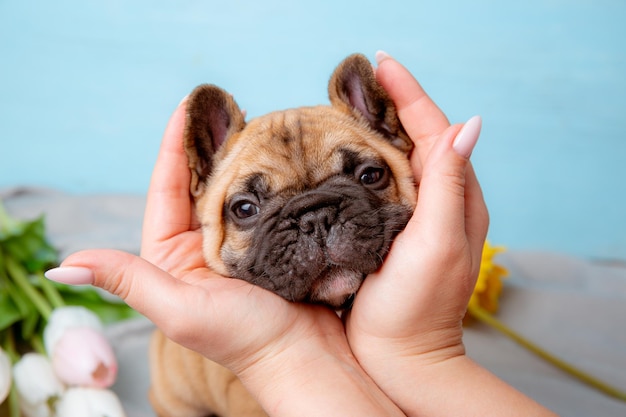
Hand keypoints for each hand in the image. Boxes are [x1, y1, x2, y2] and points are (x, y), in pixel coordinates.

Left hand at [46, 99, 405, 416]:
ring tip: (255, 117)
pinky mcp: (275, 239)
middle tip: (223, 103)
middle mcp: (203, 243)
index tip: (185, 105)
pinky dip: (273, 174)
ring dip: (242, 152)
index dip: (173, 146)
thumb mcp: (179, 308)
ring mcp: (241, 239)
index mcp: (172, 255)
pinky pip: (269, 198)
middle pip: (201, 180)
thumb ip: (127, 280)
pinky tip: (283, 152)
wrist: (305, 358)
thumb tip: (60, 266)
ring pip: (236, 185)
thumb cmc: (243, 339)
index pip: (167, 188)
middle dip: (209, 141)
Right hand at [344, 52, 554, 416]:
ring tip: (349, 101)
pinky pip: (376, 182)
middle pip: (417, 135)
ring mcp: (411, 214)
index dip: (409, 93)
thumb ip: (451, 186)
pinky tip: (341, 150)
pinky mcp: (386, 229)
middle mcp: (437, 200)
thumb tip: (467, 126)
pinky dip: (362, 159)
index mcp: (455, 196)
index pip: (434, 129)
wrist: (398, 356)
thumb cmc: (419, 307)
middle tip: (361, 76)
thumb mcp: (439, 243)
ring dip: (376, 125)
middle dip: (393, 101)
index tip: (381, 64)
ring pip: (396, 157)